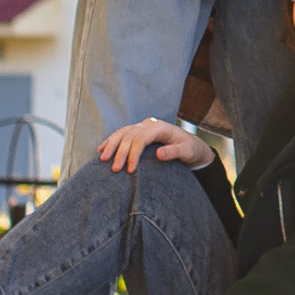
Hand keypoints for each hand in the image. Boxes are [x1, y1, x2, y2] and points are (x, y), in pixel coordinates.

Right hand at [97, 116, 211, 173]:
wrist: (192, 146)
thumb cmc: (191, 150)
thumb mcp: (187, 152)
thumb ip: (175, 152)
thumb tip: (159, 153)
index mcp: (161, 128)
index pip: (142, 138)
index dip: (134, 153)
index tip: (130, 170)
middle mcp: (150, 124)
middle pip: (130, 135)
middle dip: (120, 152)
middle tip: (114, 169)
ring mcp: (144, 126)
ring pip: (123, 132)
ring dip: (111, 145)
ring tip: (103, 159)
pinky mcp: (139, 132)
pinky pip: (122, 134)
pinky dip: (111, 141)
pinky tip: (101, 149)